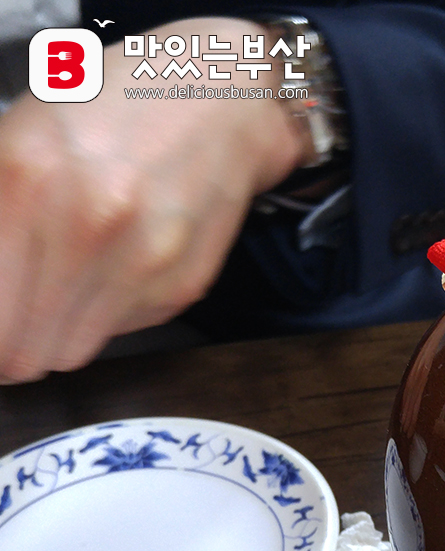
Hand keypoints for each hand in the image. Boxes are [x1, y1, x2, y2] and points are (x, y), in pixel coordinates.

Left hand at [0, 18, 308, 382]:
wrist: (221, 101)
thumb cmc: (118, 107)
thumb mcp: (19, 138)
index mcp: (29, 180)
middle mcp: (90, 226)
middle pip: (26, 351)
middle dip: (17, 341)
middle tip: (20, 314)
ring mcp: (144, 261)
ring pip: (73, 351)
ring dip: (61, 330)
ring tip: (69, 283)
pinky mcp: (182, 284)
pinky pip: (122, 329)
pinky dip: (111, 309)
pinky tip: (120, 262)